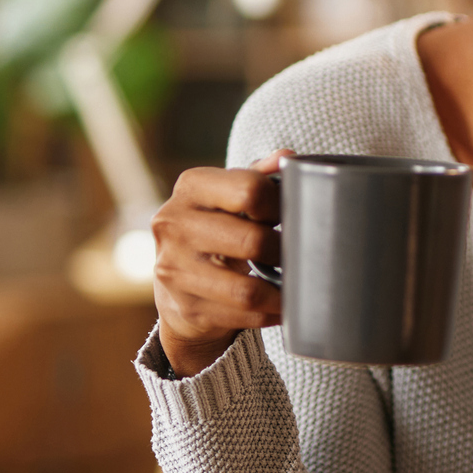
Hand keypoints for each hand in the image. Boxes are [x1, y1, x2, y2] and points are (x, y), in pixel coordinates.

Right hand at [151, 151, 287, 376]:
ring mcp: (173, 269)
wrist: (178, 286)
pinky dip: (270, 313)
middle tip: (298, 254)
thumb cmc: (216, 231)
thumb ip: (257, 176)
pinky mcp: (184, 307)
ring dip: (282, 292)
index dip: (281, 204)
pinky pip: (242, 316)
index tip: (291, 215)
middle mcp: (173, 224)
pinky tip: (281, 306)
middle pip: (252, 241)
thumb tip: (289, 157)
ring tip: (297, 285)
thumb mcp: (229, 198)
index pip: (249, 189)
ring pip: (246, 290)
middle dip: (284, 251)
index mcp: (191, 187)